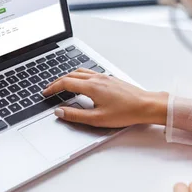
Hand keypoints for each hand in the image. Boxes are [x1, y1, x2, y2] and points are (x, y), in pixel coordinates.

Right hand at [42, 68, 168, 127]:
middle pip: (71, 75)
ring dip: (68, 76)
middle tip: (50, 89)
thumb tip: (60, 111)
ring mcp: (104, 77)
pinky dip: (79, 76)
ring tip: (62, 84)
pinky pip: (89, 73)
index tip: (46, 92)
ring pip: (80, 72)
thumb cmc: (126, 112)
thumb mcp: (97, 119)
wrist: (146, 105)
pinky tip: (82, 83)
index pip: (65, 83)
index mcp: (92, 87)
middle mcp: (97, 78)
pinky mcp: (110, 78)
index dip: (53, 87)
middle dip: (57, 81)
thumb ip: (76, 115)